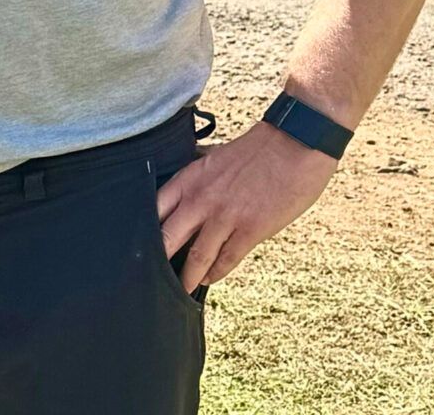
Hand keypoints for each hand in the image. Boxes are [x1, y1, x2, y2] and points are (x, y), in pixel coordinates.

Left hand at [155, 119, 339, 292]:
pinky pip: (227, 259)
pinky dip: (216, 273)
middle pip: (167, 238)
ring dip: (187, 277)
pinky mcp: (251, 230)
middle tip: (150, 277)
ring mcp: (225, 217)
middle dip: (157, 261)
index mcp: (189, 178)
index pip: (154, 210)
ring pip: (197, 256)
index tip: (138, 247)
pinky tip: (209, 279)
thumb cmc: (258, 148)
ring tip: (181, 288)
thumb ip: (197, 175)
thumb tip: (184, 186)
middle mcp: (201, 199)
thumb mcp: (214, 155)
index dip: (144, 231)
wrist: (295, 143)